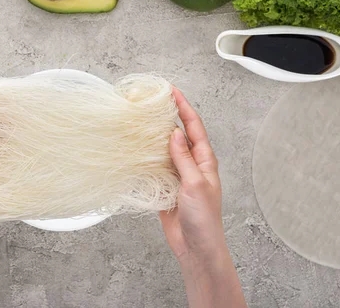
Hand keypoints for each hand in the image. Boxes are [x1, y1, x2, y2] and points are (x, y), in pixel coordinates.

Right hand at [160, 89, 246, 307]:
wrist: (196, 248)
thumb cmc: (204, 219)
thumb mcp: (195, 184)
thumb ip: (184, 159)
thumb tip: (175, 133)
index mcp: (204, 160)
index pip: (194, 126)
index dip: (183, 107)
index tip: (171, 91)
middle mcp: (191, 164)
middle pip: (178, 134)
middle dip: (167, 117)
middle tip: (151, 102)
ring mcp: (177, 175)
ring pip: (164, 149)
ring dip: (153, 137)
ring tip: (139, 122)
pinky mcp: (165, 187)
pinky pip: (154, 168)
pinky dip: (145, 158)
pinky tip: (134, 151)